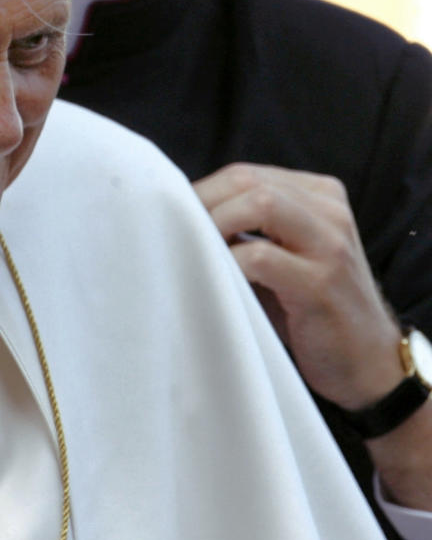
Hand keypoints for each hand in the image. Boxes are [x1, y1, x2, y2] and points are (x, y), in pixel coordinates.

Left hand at [193, 162, 402, 409]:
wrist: (368, 365)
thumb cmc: (310, 309)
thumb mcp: (285, 255)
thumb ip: (250, 228)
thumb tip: (180, 215)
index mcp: (319, 196)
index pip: (245, 174)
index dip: (202, 193)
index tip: (171, 219)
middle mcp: (330, 211)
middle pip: (248, 181)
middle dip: (202, 204)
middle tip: (173, 234)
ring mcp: (330, 245)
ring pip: (258, 204)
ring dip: (214, 226)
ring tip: (193, 252)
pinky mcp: (322, 283)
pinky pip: (260, 256)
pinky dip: (228, 263)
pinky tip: (216, 280)